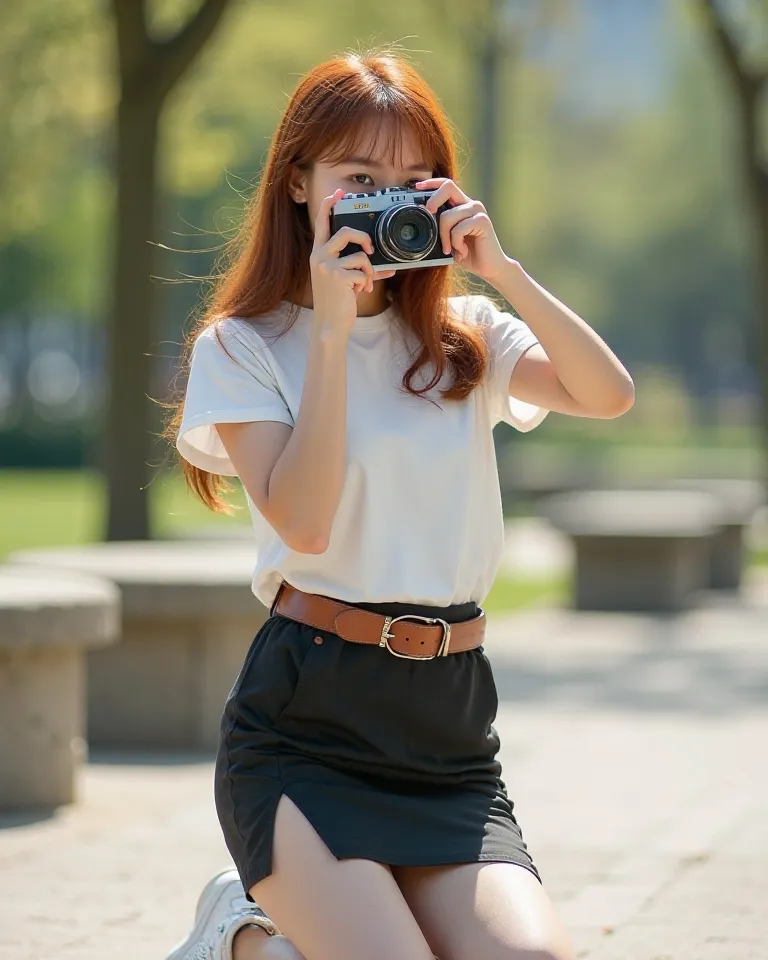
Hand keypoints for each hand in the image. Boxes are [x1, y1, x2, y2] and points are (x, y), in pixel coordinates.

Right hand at [309, 188, 396, 328]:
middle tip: (370, 250)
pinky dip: (366, 283)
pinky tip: (360, 292)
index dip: (329, 205)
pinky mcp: (337, 277)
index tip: (338, 193)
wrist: (329, 324)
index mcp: (318, 253)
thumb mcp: (342, 279)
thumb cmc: (337, 301)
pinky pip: (362, 272)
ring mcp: (327, 266)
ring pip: (359, 255)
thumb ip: (356, 267)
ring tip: (364, 283)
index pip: (321, 223)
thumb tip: (385, 264)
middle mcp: (319, 256)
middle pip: (345, 232)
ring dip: (368, 270)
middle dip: (363, 238)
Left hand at [414, 178, 510, 281]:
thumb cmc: (468, 254)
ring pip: (447, 216)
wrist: (488, 267)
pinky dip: (456, 243)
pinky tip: (463, 251)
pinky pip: (458, 229)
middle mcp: (470, 204)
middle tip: (428, 214)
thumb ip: (439, 228)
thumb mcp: (448, 240)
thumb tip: (422, 218)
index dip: (431, 183)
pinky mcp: (482, 221)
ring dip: (444, 237)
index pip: (446, 185)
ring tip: (450, 250)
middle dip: (433, 200)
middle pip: (448, 187)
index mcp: (462, 206)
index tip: (417, 187)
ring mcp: (477, 211)